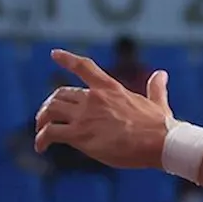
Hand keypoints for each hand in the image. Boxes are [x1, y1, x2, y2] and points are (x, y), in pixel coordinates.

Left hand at [34, 49, 172, 169]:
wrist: (159, 142)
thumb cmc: (159, 125)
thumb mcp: (157, 102)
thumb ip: (155, 88)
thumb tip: (161, 74)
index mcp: (111, 88)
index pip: (84, 67)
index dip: (67, 59)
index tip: (54, 54)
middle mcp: (94, 98)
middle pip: (60, 93)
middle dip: (50, 104)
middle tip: (47, 117)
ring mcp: (85, 116)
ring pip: (51, 111)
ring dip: (42, 121)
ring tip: (41, 132)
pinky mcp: (80, 135)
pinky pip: (50, 133)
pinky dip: (41, 139)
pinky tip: (41, 147)